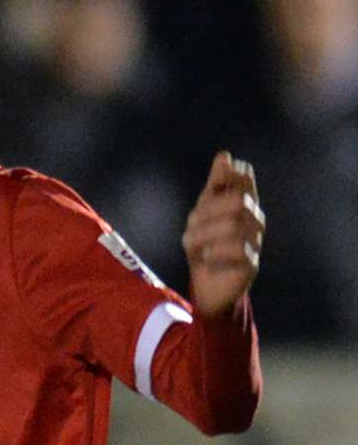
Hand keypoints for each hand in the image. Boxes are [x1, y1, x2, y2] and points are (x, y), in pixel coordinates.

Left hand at [182, 151, 264, 316]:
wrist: (208, 289)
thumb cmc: (207, 247)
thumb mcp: (205, 214)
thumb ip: (215, 186)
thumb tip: (224, 155)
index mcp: (245, 204)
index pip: (244, 179)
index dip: (228, 177)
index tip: (210, 189)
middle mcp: (255, 220)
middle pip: (236, 202)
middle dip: (207, 213)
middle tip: (190, 228)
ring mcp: (256, 243)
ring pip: (234, 227)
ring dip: (204, 236)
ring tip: (193, 247)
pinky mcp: (251, 265)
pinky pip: (237, 251)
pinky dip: (215, 255)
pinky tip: (206, 261)